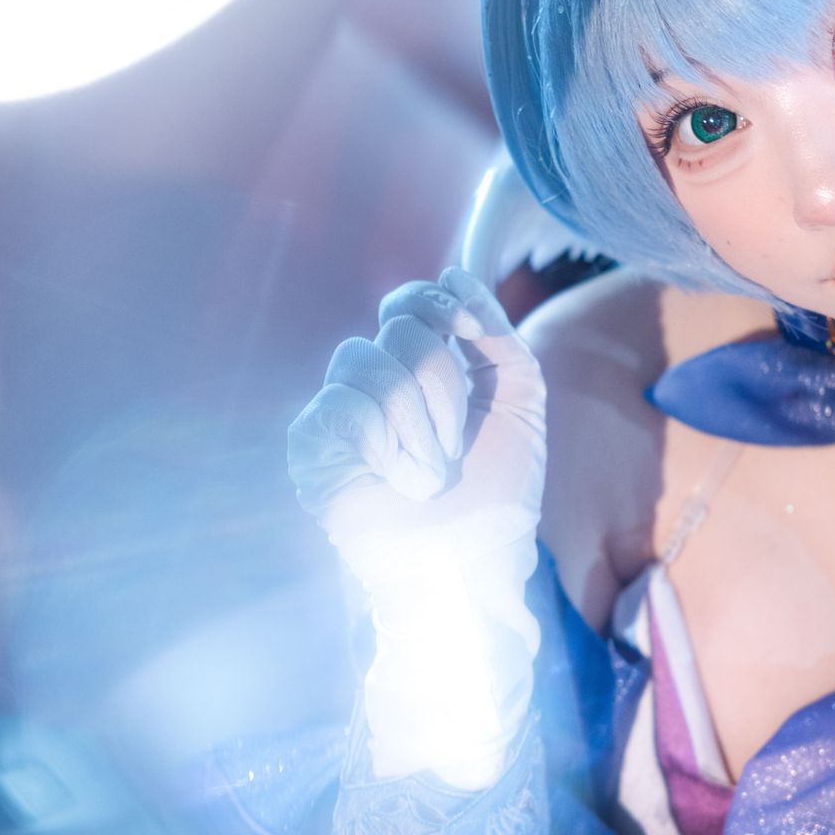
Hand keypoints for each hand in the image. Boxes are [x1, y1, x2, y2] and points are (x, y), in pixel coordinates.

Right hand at [287, 267, 547, 785]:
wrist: (474, 563)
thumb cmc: (500, 493)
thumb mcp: (520, 399)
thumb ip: (496, 333)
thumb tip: (456, 272)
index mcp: (421, 369)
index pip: (410, 303)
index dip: (438, 305)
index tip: (468, 333)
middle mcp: (376, 384)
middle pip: (398, 325)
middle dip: (443, 381)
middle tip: (455, 444)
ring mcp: (340, 414)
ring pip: (369, 361)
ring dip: (420, 424)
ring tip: (430, 473)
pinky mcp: (314, 448)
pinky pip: (343, 406)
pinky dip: (383, 444)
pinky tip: (394, 482)